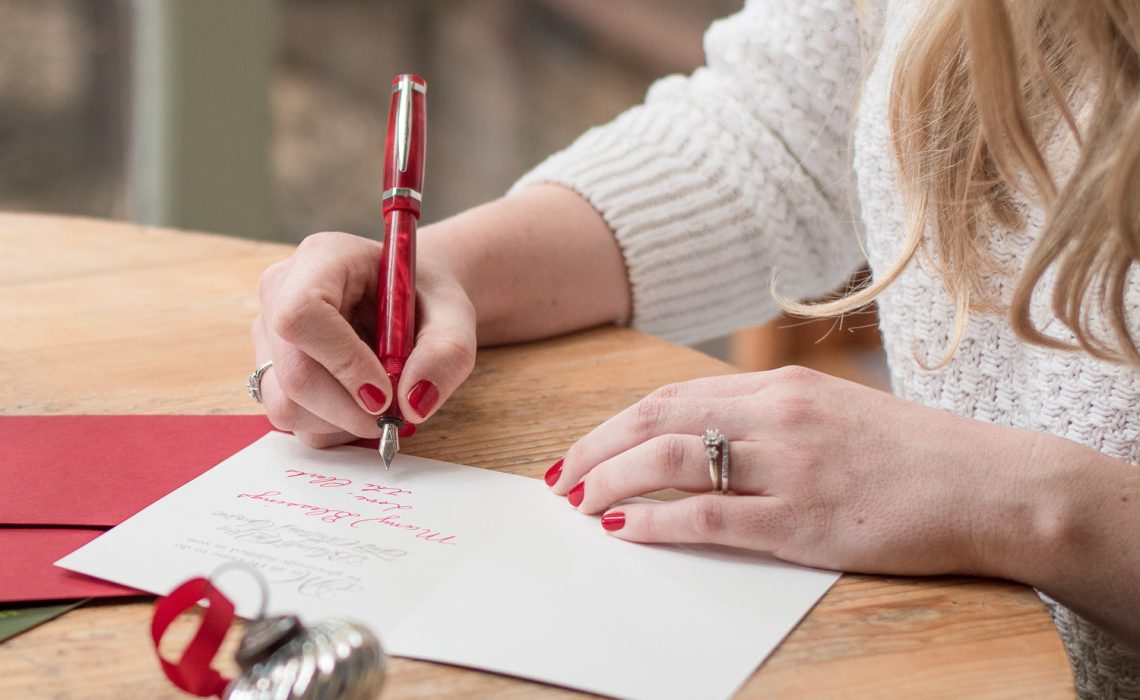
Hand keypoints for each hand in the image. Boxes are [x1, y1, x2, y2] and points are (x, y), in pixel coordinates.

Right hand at [252, 231, 475, 447]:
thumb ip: (446, 353)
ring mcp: (268, 336)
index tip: (385, 392)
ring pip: (286, 405)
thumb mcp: (454, 316)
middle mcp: (281, 293)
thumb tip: (414, 403)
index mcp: (323, 258)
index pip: (303, 314)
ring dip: (342, 421)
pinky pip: (292, 420)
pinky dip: (333, 427)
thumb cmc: (426, 300)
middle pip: (293, 372)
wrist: (409, 301)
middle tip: (396, 415)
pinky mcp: (270, 371)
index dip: (343, 361)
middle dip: (350, 408)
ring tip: (382, 403)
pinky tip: (360, 405)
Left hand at [547, 366, 1042, 576]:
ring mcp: (789, 467)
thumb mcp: (834, 413)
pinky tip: (627, 531)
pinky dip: (657, 522)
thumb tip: (701, 439)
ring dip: (611, 481)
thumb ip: (768, 420)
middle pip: (656, 420)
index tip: (583, 447)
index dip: (615, 422)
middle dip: (596, 449)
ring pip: (671, 461)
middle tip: (560, 478)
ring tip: (579, 504)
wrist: (993, 485)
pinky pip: (710, 517)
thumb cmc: (914, 454)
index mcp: (780, 386)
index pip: (671, 396)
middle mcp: (776, 416)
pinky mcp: (804, 521)